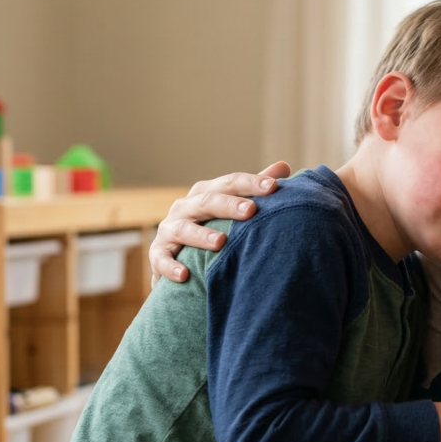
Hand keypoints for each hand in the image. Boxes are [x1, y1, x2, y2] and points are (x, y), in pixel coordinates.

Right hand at [149, 161, 292, 284]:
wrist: (180, 260)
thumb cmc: (213, 228)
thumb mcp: (232, 209)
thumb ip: (254, 190)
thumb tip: (283, 166)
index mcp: (205, 193)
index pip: (229, 183)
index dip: (250, 183)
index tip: (273, 186)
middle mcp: (185, 207)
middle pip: (207, 201)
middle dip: (229, 205)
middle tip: (251, 210)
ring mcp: (169, 230)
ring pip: (183, 228)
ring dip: (201, 235)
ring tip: (221, 242)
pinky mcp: (157, 254)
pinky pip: (161, 259)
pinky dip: (170, 266)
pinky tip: (184, 275)